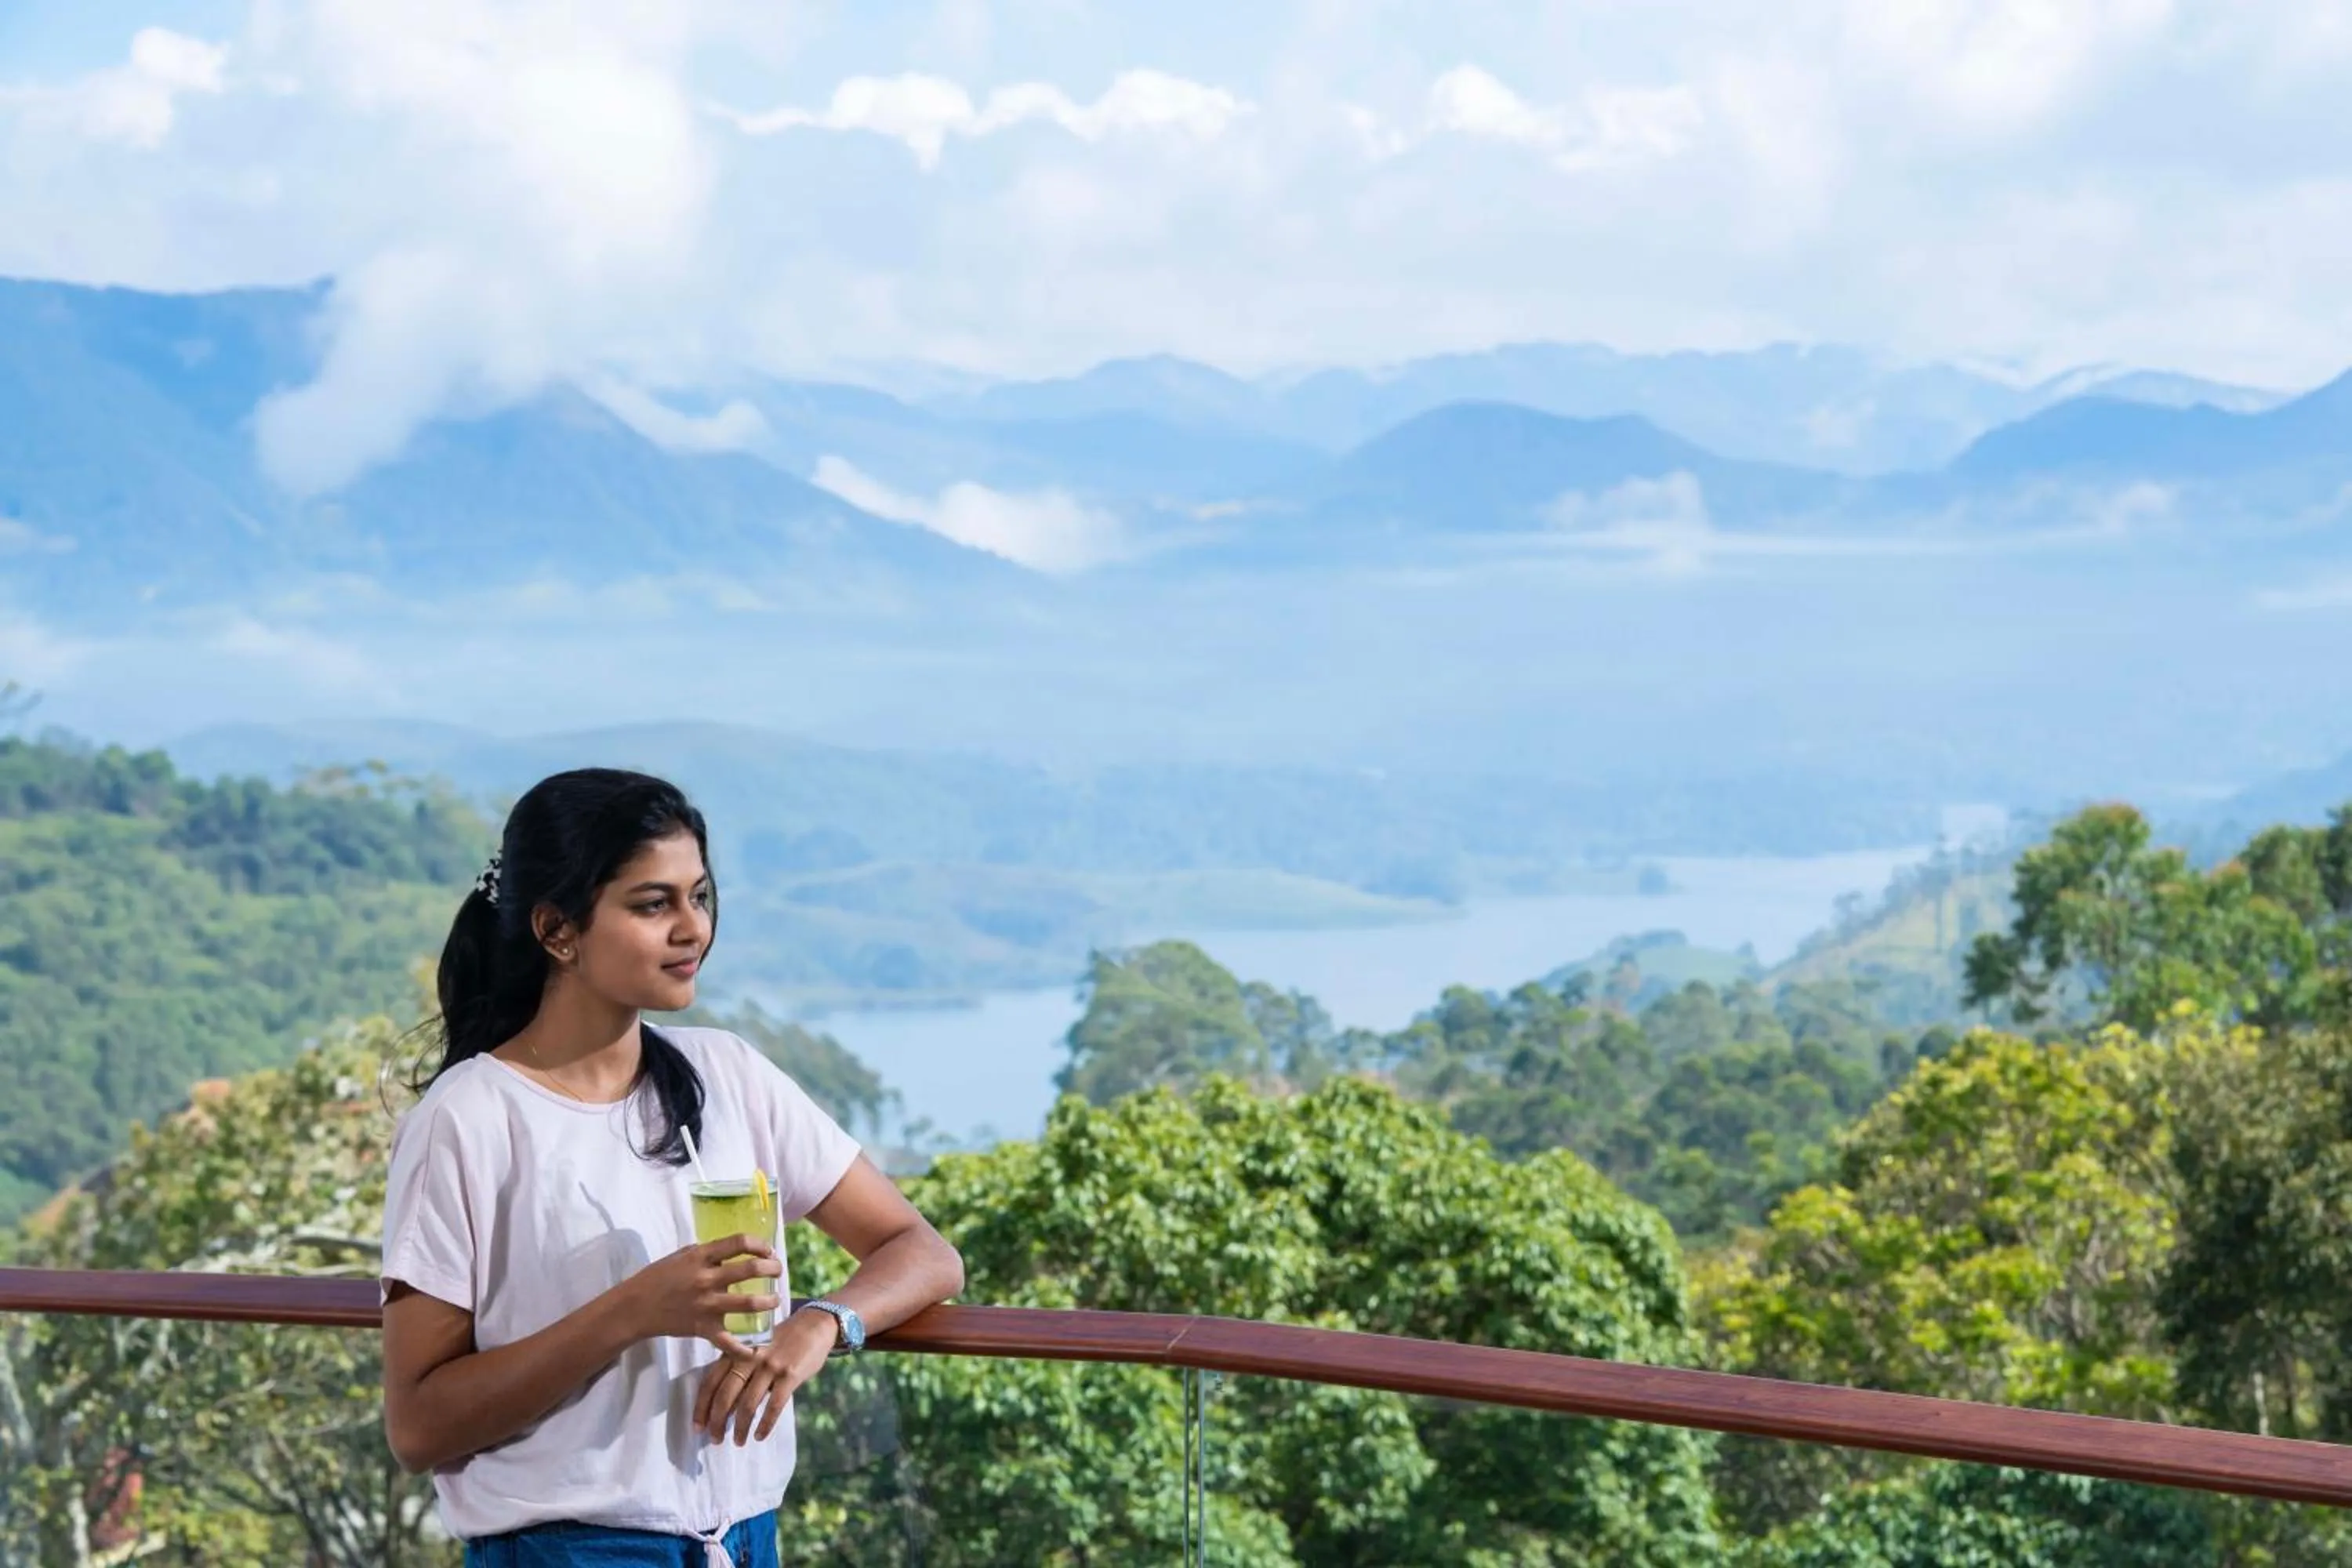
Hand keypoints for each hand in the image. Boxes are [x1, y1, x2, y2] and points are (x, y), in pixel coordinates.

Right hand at [617, 1235, 780, 1350]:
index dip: (760, 1244)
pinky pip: (728, 1342)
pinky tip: (755, 1350)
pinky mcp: (702, 1328)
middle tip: (778, 1271)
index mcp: (701, 1256)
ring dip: (768, 1302)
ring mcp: (706, 1305)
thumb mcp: (682, 1255)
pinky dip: (743, 1349)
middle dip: (772, 1269)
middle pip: (750, 1270)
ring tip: (775, 1301)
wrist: (635, 1307)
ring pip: (748, 1304)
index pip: (739, 1242)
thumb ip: (708, 1253)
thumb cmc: (658, 1277)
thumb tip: (735, 1250)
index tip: (768, 1250)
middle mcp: (706, 1279)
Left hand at [694, 1305, 834, 1445]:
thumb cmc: (780, 1340)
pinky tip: (760, 1436)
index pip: (710, 1382)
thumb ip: (738, 1369)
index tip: (697, 1428)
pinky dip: (765, 1425)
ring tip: (739, 1442)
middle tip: (715, 1440)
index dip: (701, 1408)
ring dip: (740, 1428)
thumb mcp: (753, 1347)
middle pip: (725, 1396)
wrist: (814, 1324)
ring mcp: (770, 1366)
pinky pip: (774, 1406)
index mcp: (736, 1350)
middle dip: (717, 1423)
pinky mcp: (790, 1375)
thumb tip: (723, 1406)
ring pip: (747, 1405)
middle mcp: (749, 1357)